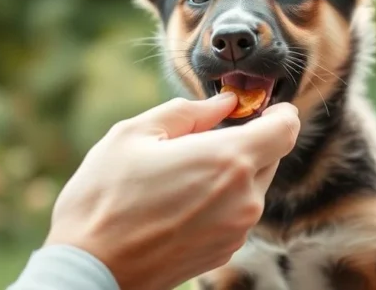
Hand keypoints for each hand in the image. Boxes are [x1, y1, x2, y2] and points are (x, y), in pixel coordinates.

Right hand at [44, 92, 300, 289]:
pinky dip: (220, 201)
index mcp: (228, 161)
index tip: (258, 109)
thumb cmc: (104, 199)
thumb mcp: (134, 135)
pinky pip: (236, 213)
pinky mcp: (225, 252)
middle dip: (245, 142)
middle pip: (270, 156)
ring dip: (230, 174)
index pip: (286, 128)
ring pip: (252, 186)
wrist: (89, 271)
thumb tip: (224, 104)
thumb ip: (188, 112)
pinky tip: (178, 204)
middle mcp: (244, 198)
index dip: (278, 113)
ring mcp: (237, 230)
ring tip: (179, 177)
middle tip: (199, 141)